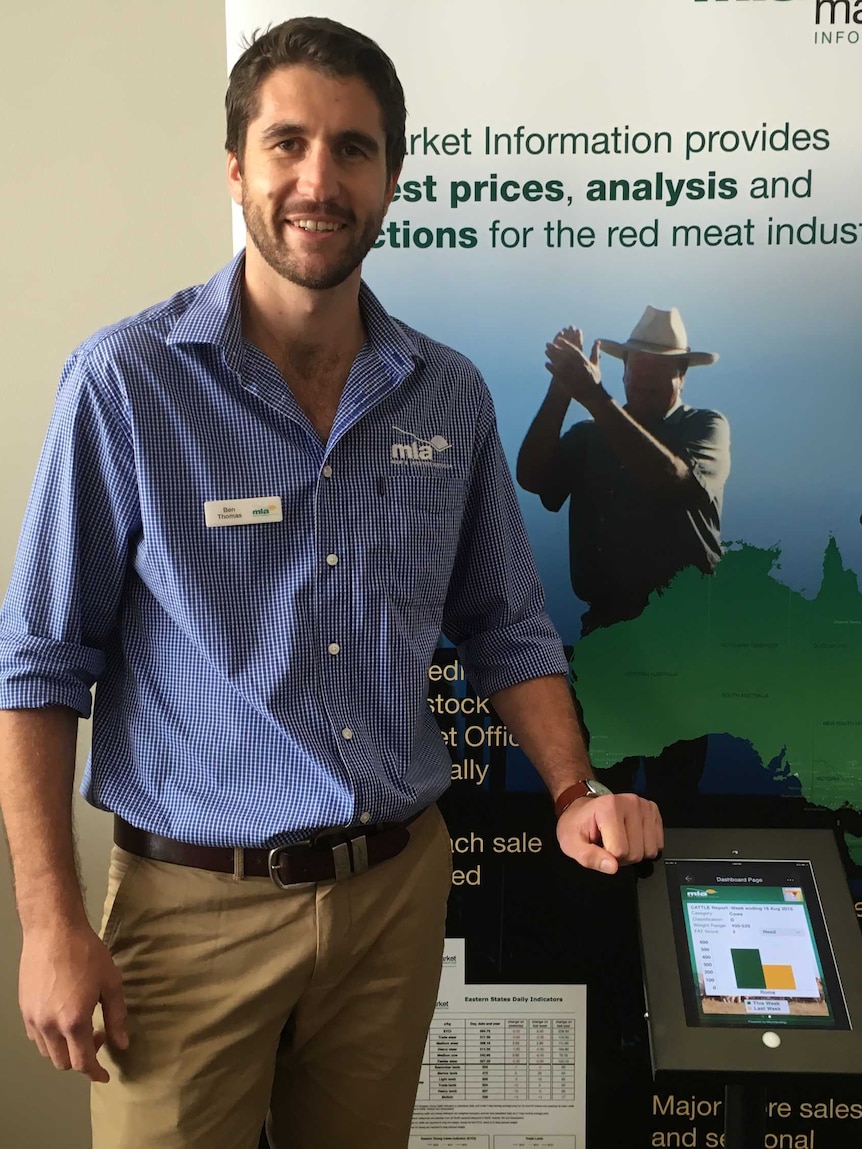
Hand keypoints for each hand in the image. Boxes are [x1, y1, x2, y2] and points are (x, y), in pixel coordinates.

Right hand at [19, 923, 127, 1082]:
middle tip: (98, 1036)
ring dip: (64, 1049)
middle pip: (63, 1063)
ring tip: (80, 1026)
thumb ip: (116, 1017)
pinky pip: (35, 1036)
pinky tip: (62, 1018)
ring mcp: (32, 1018)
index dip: (95, 1073)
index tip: (104, 1075)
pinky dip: (49, 1038)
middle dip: (82, 1059)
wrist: (53, 930)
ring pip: (47, 1052)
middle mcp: (49, 1026)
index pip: (82, 1063)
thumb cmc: (86, 953)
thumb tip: (122, 1044)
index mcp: (73, 1021)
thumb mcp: (110, 983)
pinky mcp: (23, 1009)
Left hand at [545, 327, 604, 410]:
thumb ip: (595, 352)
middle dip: (556, 348)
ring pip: (560, 363)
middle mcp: (578, 366)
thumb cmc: (595, 380)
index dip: (566, 344)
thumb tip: (597, 341)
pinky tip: (546, 364)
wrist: (593, 395)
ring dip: (552, 356)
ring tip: (545, 351)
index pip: (574, 350)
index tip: (558, 339)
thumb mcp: (596, 365)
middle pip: (565, 355)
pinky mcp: (568, 382)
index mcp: (585, 361)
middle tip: (548, 343)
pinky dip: (552, 368)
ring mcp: (572, 374)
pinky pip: (558, 374)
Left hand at [556, 792, 662, 874]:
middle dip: (621, 856)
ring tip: (619, 840)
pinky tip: (630, 836)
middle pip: (636, 852)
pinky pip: (658, 843)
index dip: (607, 857)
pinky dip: (645, 845)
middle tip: (608, 844)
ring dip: (634, 852)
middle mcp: (630, 802)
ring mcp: (644, 805)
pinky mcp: (652, 810)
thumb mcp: (571, 843)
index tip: (598, 846)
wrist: (583, 809)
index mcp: (608, 807)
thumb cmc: (577, 825)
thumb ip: (589, 857)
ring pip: (649, 850)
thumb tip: (611, 867)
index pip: (619, 851)